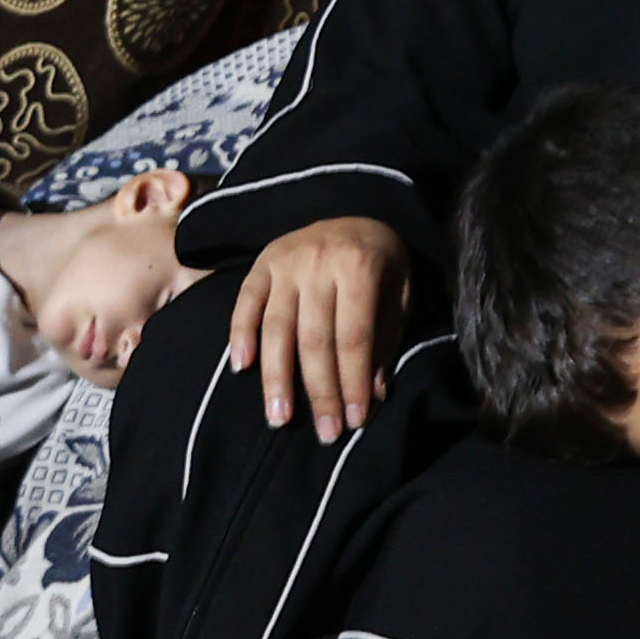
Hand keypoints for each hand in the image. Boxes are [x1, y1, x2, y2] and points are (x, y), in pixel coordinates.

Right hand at [228, 216, 407, 437]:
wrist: (353, 205)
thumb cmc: (381, 258)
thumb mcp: (399, 291)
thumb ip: (386, 336)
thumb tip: (374, 391)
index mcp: (359, 267)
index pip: (354, 337)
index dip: (353, 382)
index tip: (354, 420)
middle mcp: (318, 264)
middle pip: (315, 339)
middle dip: (320, 391)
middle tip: (324, 433)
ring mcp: (284, 263)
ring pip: (277, 328)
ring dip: (276, 377)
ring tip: (278, 419)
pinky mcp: (260, 264)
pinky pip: (245, 303)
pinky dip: (240, 335)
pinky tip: (241, 368)